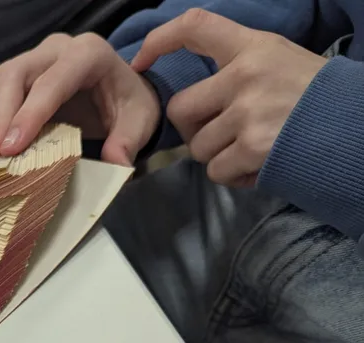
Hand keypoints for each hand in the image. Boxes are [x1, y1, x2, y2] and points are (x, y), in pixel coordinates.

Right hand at [0, 33, 160, 165]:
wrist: (122, 90)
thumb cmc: (127, 104)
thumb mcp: (139, 121)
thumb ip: (128, 140)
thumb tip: (116, 161)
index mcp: (87, 54)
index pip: (51, 83)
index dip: (28, 115)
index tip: (10, 148)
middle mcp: (55, 49)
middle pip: (14, 75)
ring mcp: (32, 57)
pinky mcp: (18, 71)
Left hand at [131, 9, 326, 186]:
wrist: (362, 131)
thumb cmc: (321, 100)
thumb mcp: (283, 63)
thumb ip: (241, 69)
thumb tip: (197, 96)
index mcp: (255, 47)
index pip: (196, 26)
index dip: (160, 40)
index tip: (140, 60)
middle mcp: (247, 75)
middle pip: (180, 109)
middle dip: (194, 130)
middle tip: (222, 135)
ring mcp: (249, 112)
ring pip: (198, 147)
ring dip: (218, 156)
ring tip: (252, 150)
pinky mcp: (256, 147)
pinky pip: (217, 171)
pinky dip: (234, 176)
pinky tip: (260, 166)